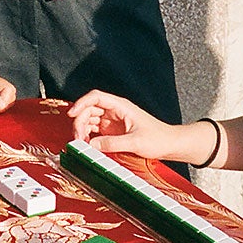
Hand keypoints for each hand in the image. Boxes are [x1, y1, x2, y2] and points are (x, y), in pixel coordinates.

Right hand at [67, 90, 186, 159]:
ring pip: (90, 120)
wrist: (170, 145)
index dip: (81, 103)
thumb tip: (92, 145)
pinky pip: (95, 130)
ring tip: (82, 143)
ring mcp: (113, 121)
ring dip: (82, 130)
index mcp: (121, 106)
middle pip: (89, 109)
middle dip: (80, 121)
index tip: (72, 113)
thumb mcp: (135, 142)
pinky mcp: (113, 132)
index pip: (96, 97)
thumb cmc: (159, 138)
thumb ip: (112, 143)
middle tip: (78, 137)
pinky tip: (88, 145)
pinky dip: (88, 137)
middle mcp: (115, 111)